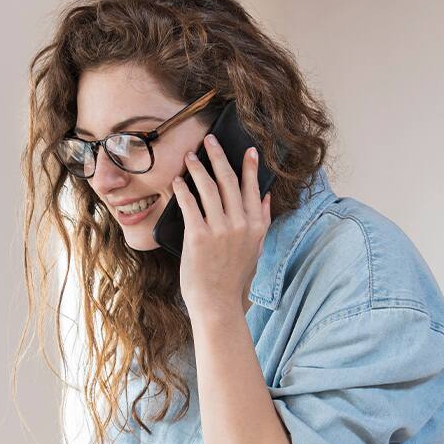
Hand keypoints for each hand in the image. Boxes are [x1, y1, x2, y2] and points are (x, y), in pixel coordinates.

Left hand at [172, 133, 271, 319]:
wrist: (217, 303)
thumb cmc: (232, 278)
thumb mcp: (254, 249)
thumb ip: (261, 221)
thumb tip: (265, 195)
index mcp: (255, 226)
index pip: (253, 188)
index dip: (250, 167)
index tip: (249, 149)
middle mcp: (240, 224)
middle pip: (229, 181)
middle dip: (219, 157)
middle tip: (209, 141)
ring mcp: (220, 230)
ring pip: (209, 188)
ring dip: (198, 168)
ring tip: (189, 157)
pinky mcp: (199, 237)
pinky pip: (190, 204)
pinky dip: (183, 190)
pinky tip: (178, 181)